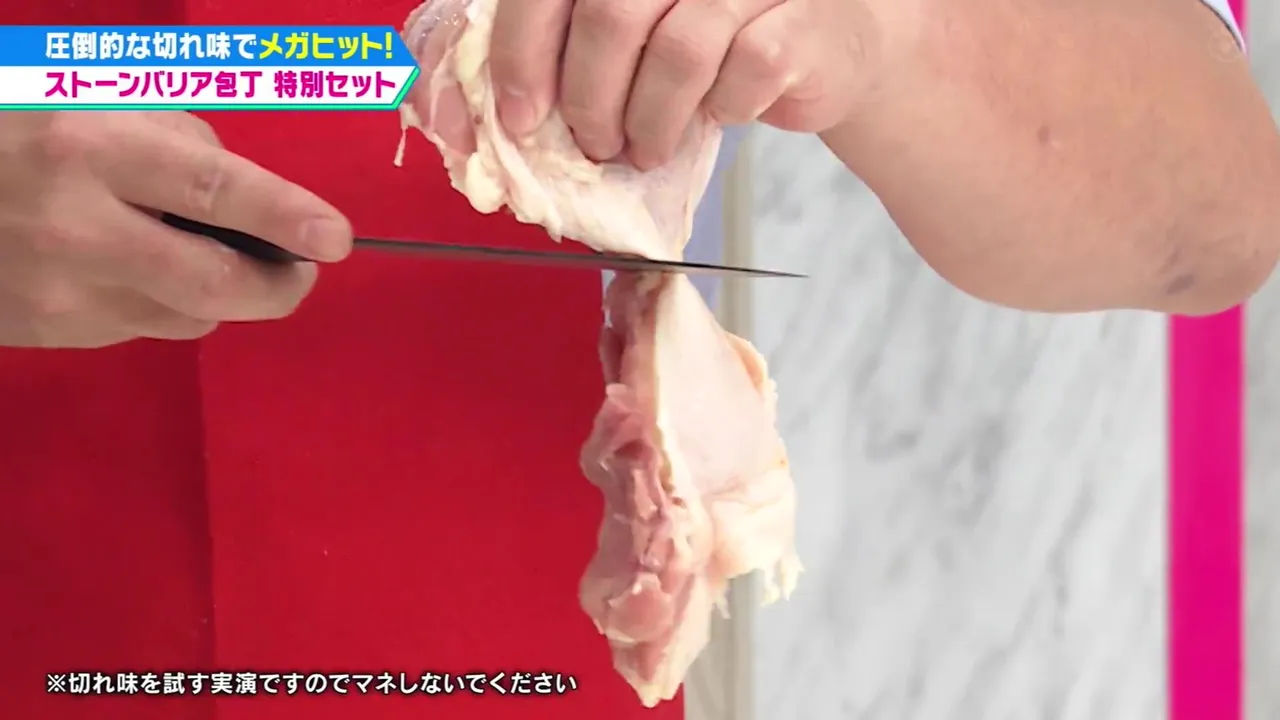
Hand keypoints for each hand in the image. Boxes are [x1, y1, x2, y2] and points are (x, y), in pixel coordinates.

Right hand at [0, 111, 351, 348]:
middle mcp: (77, 231)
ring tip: (197, 251)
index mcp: (88, 151)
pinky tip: (136, 268)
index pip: (211, 190)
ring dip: (220, 291)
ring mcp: (62, 296)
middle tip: (302, 271)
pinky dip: (166, 301)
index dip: (284, 216)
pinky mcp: (52, 336)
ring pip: (191, 316)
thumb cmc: (16, 136)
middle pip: (215, 284)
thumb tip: (255, 204)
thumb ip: (179, 144)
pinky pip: (146, 328)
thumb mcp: (90, 105)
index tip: (336, 239)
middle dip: (280, 286)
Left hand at [487, 0, 881, 168]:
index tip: (520, 114)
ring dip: (649, 122)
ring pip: (677, 54)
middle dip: (589, 100)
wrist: (824, 47)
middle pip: (612, 16)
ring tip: (644, 148)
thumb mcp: (636, 28)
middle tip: (592, 144)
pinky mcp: (803, 21)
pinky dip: (719, 113)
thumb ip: (569, 42)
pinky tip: (715, 117)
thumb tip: (494, 103)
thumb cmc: (717, 37)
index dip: (525, 48)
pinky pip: (741, 77)